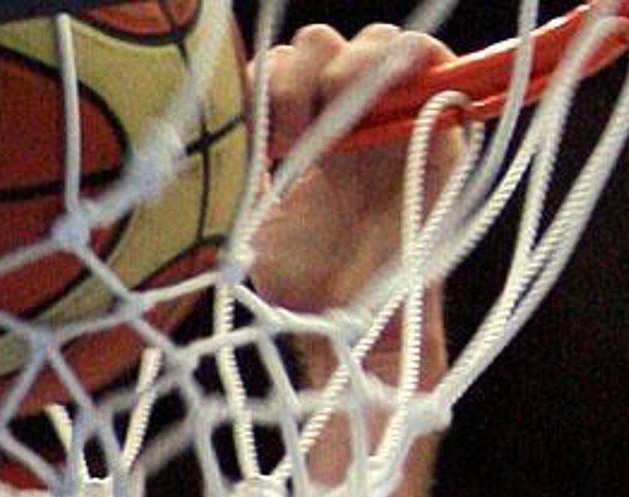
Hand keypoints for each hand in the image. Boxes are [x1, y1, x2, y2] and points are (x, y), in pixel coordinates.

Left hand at [249, 23, 459, 376]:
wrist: (351, 323)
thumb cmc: (302, 283)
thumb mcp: (248, 221)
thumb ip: (234, 175)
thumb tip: (192, 141)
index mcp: (302, 134)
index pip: (278, 70)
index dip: (259, 84)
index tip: (248, 138)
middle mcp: (347, 117)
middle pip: (316, 46)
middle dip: (292, 80)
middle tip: (284, 143)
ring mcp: (392, 115)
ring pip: (369, 41)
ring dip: (338, 72)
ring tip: (323, 135)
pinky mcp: (436, 120)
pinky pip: (425, 55)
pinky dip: (395, 61)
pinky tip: (361, 112)